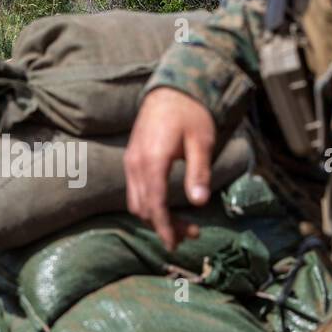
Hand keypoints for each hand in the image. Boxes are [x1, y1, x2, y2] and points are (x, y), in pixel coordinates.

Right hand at [124, 87, 215, 249]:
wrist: (170, 89)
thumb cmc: (190, 113)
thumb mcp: (201, 142)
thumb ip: (199, 172)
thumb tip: (199, 202)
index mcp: (152, 160)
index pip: (155, 204)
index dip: (164, 227)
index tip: (175, 243)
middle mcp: (136, 163)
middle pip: (145, 208)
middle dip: (165, 225)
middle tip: (191, 233)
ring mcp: (130, 161)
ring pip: (137, 202)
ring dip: (156, 217)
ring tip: (182, 223)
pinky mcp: (132, 159)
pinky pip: (135, 190)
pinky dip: (149, 204)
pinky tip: (167, 205)